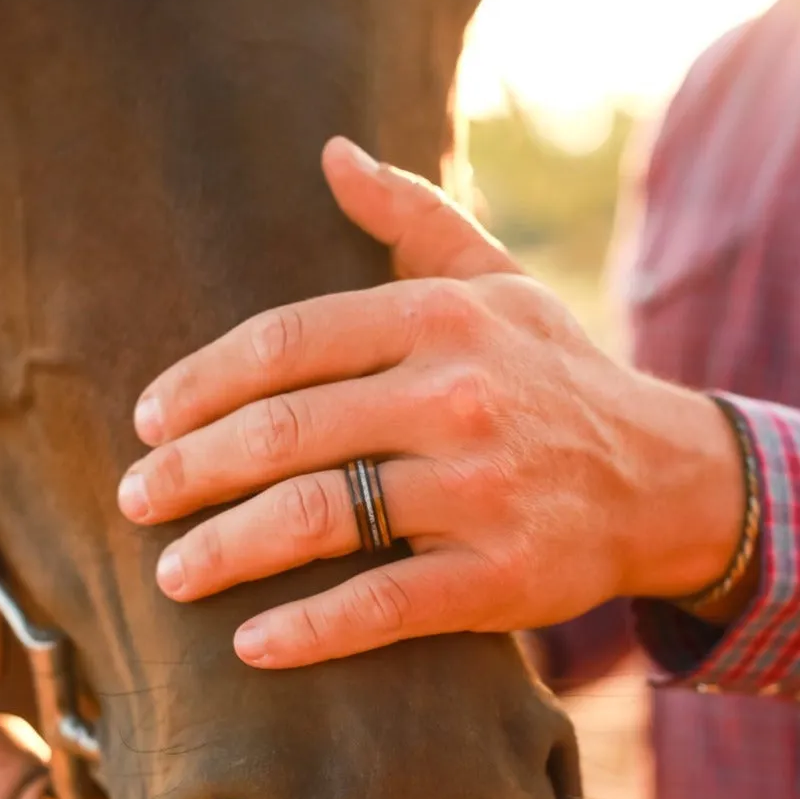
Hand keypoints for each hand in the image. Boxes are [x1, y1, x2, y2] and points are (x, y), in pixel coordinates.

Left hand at [117, 139, 745, 668]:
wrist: (665, 475)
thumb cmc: (551, 373)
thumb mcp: (496, 279)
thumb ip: (412, 215)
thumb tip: (333, 153)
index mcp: (437, 319)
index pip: (284, 341)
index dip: (200, 384)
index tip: (147, 422)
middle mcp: (454, 396)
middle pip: (282, 432)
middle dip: (189, 470)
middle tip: (135, 499)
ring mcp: (479, 489)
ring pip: (318, 517)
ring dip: (224, 549)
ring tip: (170, 573)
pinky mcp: (501, 575)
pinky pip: (383, 604)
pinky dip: (309, 630)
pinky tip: (249, 645)